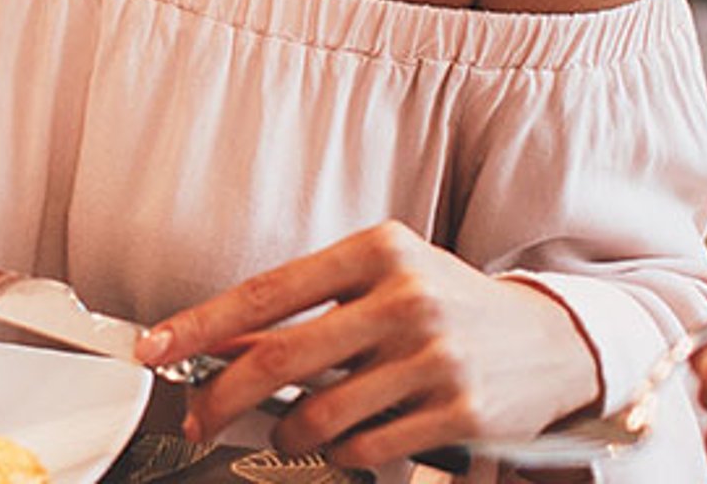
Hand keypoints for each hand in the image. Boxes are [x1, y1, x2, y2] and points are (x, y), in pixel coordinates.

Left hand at [139, 222, 601, 467]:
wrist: (550, 340)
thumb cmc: (446, 307)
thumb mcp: (381, 283)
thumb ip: (307, 309)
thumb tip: (221, 341)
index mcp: (378, 251)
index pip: (266, 292)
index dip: (201, 326)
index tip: (155, 350)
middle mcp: (407, 297)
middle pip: (281, 361)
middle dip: (222, 399)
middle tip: (200, 420)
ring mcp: (436, 356)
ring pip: (319, 416)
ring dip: (289, 435)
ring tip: (293, 431)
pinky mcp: (460, 411)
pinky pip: (366, 449)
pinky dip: (341, 455)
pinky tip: (348, 442)